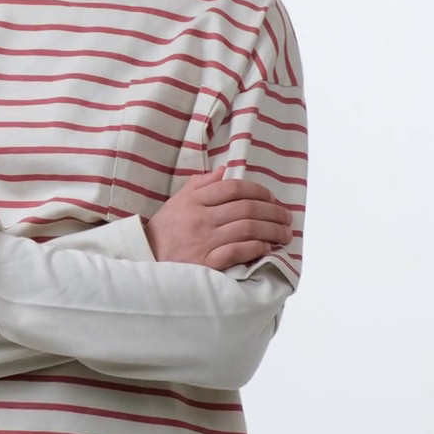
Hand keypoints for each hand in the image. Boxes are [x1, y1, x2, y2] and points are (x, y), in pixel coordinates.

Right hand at [146, 167, 295, 269]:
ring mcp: (203, 241)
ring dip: (272, 230)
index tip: (273, 198)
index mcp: (195, 200)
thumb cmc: (166, 229)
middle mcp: (200, 218)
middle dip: (273, 212)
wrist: (147, 259)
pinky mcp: (206, 263)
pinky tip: (265, 247)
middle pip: (247, 209)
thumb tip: (224, 170)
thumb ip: (201, 184)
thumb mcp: (178, 200)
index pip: (234, 188)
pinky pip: (237, 252)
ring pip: (247, 229)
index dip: (259, 191)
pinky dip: (255, 248)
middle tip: (286, 217)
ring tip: (284, 234)